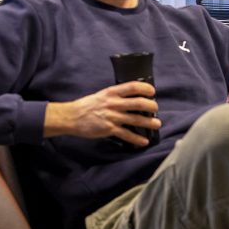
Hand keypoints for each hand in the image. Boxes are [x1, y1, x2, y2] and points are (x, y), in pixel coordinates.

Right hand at [44, 81, 160, 145]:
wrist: (72, 116)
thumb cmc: (87, 106)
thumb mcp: (102, 95)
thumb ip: (116, 96)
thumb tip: (133, 98)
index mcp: (112, 92)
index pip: (132, 86)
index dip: (144, 88)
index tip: (152, 91)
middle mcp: (113, 103)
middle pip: (138, 103)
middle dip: (151, 106)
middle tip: (156, 109)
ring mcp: (111, 116)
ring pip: (135, 119)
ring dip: (148, 122)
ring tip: (157, 124)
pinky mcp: (109, 129)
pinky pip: (126, 134)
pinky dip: (137, 139)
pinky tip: (144, 141)